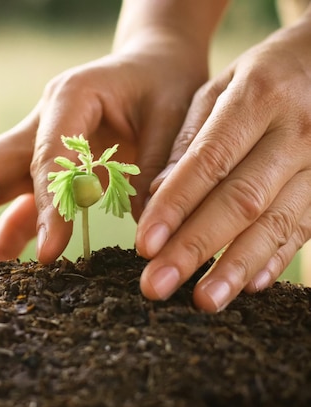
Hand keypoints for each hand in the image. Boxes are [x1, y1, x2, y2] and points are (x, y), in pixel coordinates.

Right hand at [0, 34, 209, 278]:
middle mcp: (39, 121)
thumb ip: (160, 169)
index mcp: (71, 97)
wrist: (152, 68)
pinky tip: (11, 267)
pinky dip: (7, 235)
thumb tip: (145, 236)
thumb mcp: (179, 117)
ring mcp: (33, 147)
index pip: (44, 156)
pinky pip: (12, 205)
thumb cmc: (166, 86)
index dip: (45, 206)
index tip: (50, 254)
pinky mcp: (39, 172)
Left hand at [136, 12, 310, 311]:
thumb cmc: (264, 74)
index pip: (208, 162)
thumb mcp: (221, 87)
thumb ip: (190, 140)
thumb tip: (156, 195)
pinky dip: (275, 257)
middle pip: (240, 200)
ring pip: (276, 223)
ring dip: (236, 266)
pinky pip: (305, 227)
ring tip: (202, 300)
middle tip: (156, 284)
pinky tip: (249, 285)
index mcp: (259, 99)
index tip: (144, 244)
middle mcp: (296, 132)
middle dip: (195, 247)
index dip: (174, 206)